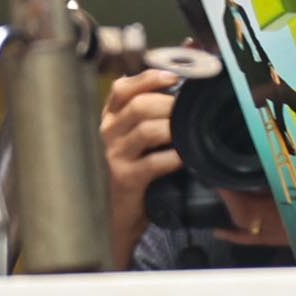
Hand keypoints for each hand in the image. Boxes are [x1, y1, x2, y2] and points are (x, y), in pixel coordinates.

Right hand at [99, 69, 182, 260]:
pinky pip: (153, 162)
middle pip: (139, 105)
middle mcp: (106, 135)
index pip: (122, 88)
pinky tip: (184, 158)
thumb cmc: (130, 175)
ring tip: (189, 132)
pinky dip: (173, 157)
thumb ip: (146, 118)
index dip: (147, 78)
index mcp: (109, 121)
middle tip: (189, 111)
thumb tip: (178, 89)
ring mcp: (114, 157)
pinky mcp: (125, 179)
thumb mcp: (131, 142)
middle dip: (169, 104)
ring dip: (173, 128)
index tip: (172, 77)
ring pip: (146, 129)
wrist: (114, 217)